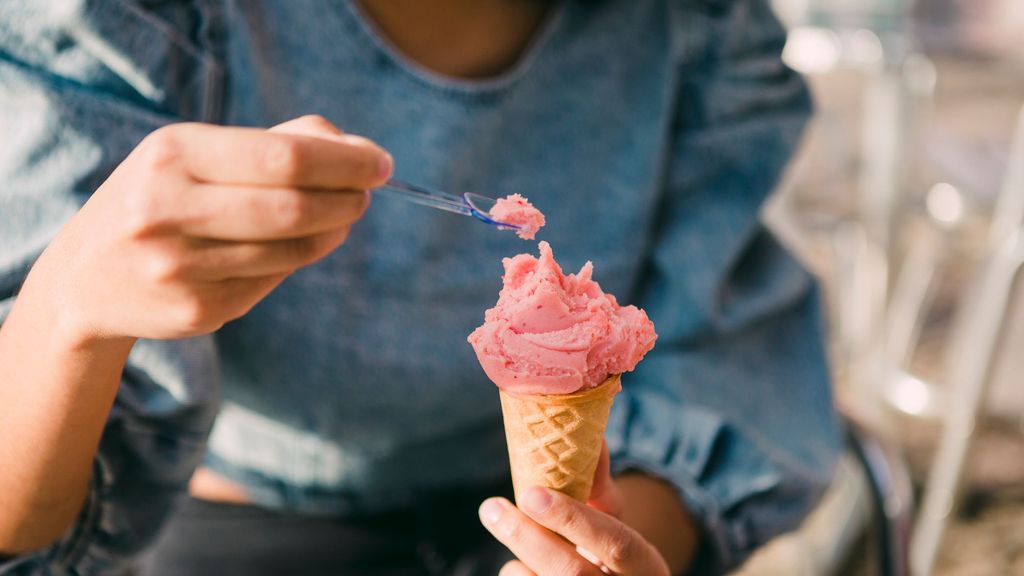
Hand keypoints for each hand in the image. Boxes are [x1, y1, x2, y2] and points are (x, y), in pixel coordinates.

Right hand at [34, 115, 390, 343]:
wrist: (88, 277)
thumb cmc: (164, 198)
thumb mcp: (199, 154)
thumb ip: (279, 143)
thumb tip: (359, 150)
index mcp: (172, 155)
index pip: (283, 157)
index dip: (344, 162)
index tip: (381, 163)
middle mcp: (168, 209)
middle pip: (293, 207)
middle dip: (347, 200)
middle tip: (366, 195)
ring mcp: (179, 266)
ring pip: (291, 250)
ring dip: (331, 232)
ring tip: (340, 218)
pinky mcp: (195, 310)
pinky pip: (273, 281)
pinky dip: (297, 260)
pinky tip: (293, 248)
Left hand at [479, 442, 671, 575]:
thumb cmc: (608, 552)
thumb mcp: (612, 522)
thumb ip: (597, 484)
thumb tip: (591, 436)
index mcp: (647, 567)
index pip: (617, 543)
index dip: (574, 519)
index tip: (532, 493)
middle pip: (572, 573)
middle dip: (527, 537)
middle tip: (491, 507)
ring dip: (518, 562)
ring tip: (513, 540)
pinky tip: (521, 567)